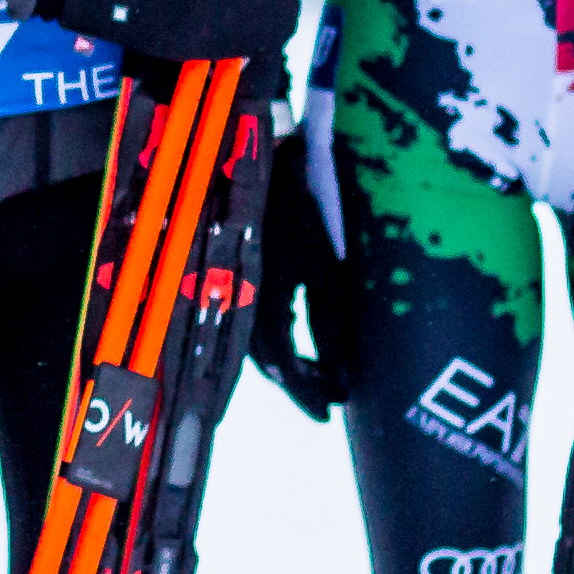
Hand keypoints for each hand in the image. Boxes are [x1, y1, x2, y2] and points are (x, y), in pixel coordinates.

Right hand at [245, 123, 358, 415]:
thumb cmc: (297, 209)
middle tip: (329, 396)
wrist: (255, 160)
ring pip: (256, 345)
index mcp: (262, 305)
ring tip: (317, 373)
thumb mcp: (324, 268)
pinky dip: (274, 341)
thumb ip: (331, 324)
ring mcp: (231, 289)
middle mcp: (239, 304)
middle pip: (267, 364)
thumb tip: (343, 374)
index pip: (284, 369)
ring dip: (287, 364)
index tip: (329, 413)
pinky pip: (251, 323)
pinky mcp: (232, 276)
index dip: (307, 395)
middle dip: (299, 384)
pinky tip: (293, 340)